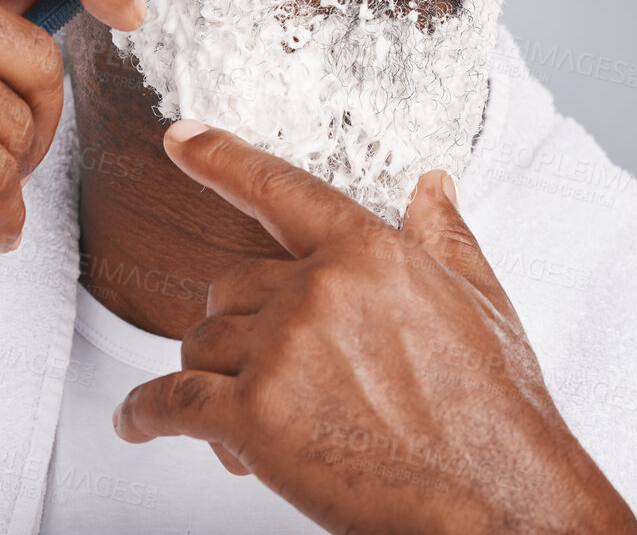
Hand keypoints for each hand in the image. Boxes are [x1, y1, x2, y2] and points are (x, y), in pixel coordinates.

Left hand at [112, 121, 636, 534]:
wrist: (500, 504)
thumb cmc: (496, 417)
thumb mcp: (482, 306)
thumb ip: (445, 238)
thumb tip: (433, 187)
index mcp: (368, 254)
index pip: (279, 191)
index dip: (221, 159)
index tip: (181, 139)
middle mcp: (316, 291)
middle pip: (229, 287)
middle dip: (240, 330)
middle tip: (272, 375)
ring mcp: (281, 352)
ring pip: (201, 345)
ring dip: (212, 379)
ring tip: (250, 422)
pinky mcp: (253, 417)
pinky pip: (171, 403)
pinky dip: (144, 414)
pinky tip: (135, 422)